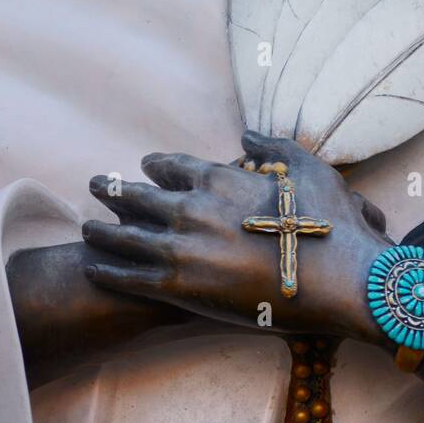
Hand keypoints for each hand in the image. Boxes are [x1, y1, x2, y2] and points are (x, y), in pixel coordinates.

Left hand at [82, 130, 393, 348]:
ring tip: (85, 226)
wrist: (338, 278)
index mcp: (219, 178)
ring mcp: (182, 249)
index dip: (155, 165)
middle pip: (138, 195)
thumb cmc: (329, 222)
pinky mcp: (181, 288)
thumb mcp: (308, 167)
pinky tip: (92, 265)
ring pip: (125, 236)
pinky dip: (107, 270)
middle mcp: (192, 208)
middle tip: (96, 185)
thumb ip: (274, 146)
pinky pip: (130, 277)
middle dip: (114, 189)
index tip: (144, 165)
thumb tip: (248, 135)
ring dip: (102, 230)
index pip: (172, 165)